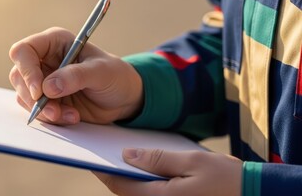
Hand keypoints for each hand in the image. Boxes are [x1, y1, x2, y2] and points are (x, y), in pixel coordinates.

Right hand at [9, 27, 142, 124]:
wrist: (123, 98)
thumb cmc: (115, 76)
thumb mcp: (101, 72)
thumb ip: (76, 76)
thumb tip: (48, 87)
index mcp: (54, 42)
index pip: (23, 51)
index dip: (27, 70)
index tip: (40, 91)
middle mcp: (44, 60)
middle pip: (18, 76)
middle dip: (33, 97)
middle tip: (54, 111)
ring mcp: (43, 81)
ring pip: (24, 96)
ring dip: (44, 111)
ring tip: (70, 115)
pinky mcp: (47, 100)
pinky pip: (36, 111)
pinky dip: (51, 118)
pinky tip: (71, 116)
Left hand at [94, 148, 241, 195]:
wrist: (254, 195)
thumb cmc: (226, 178)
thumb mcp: (192, 161)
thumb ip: (158, 159)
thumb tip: (128, 155)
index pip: (121, 186)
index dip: (104, 171)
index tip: (91, 157)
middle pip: (126, 192)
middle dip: (114, 174)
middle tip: (102, 153)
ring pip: (137, 195)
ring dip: (128, 179)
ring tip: (120, 157)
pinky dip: (142, 183)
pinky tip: (143, 168)